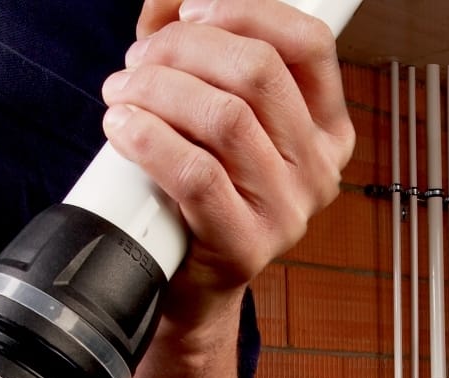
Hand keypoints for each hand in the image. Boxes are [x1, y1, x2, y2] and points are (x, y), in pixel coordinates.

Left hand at [108, 0, 354, 328]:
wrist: (190, 280)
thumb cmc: (198, 189)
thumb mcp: (209, 110)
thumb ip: (198, 49)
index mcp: (326, 126)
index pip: (308, 44)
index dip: (247, 12)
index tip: (191, 13)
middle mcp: (318, 168)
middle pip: (258, 72)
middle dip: (184, 50)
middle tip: (139, 61)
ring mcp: (288, 211)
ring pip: (224, 118)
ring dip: (157, 91)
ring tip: (122, 93)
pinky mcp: (246, 245)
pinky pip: (196, 174)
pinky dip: (149, 139)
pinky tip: (123, 128)